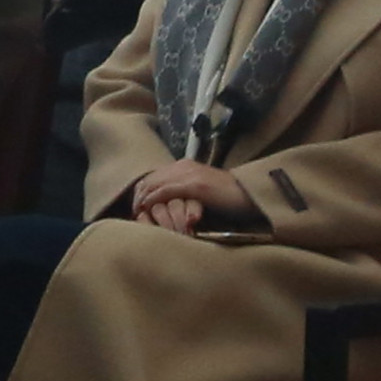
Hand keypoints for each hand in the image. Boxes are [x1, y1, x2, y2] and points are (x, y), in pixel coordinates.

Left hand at [124, 159, 265, 234]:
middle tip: (131, 212)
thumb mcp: (200, 192)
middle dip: (137, 196)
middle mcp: (184, 166)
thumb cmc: (226, 199)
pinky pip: (166, 191)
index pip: (153, 176)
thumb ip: (183, 193)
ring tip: (136, 214)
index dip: (141, 191)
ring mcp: (189, 174)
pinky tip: (147, 210)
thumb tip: (167, 204)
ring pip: (154, 184)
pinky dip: (154, 201)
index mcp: (184, 166)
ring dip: (142, 199)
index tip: (135, 207)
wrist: (249, 196)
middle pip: (149, 179)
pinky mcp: (195, 185)